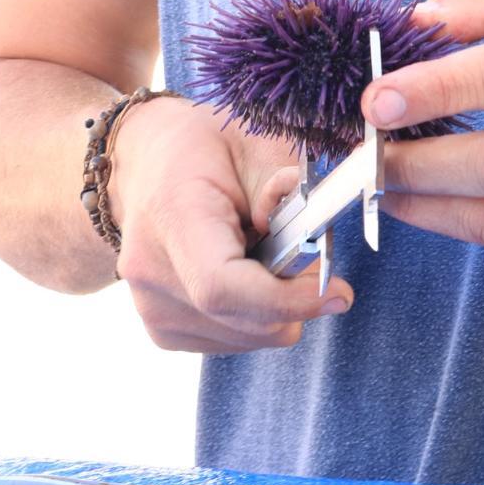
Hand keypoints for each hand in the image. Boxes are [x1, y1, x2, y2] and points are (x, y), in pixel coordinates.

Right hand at [110, 96, 353, 352]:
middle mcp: (151, 270)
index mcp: (173, 216)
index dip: (286, 299)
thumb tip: (313, 228)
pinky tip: (249, 275)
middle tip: (312, 258)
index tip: (338, 291)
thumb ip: (288, 186)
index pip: (222, 286)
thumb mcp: (254, 142)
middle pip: (243, 320)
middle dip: (298, 299)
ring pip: (247, 338)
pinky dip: (259, 317)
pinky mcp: (163, 329)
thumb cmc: (204, 147)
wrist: (145, 164)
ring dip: (279, 307)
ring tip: (267, 255)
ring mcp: (152, 307)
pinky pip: (233, 341)